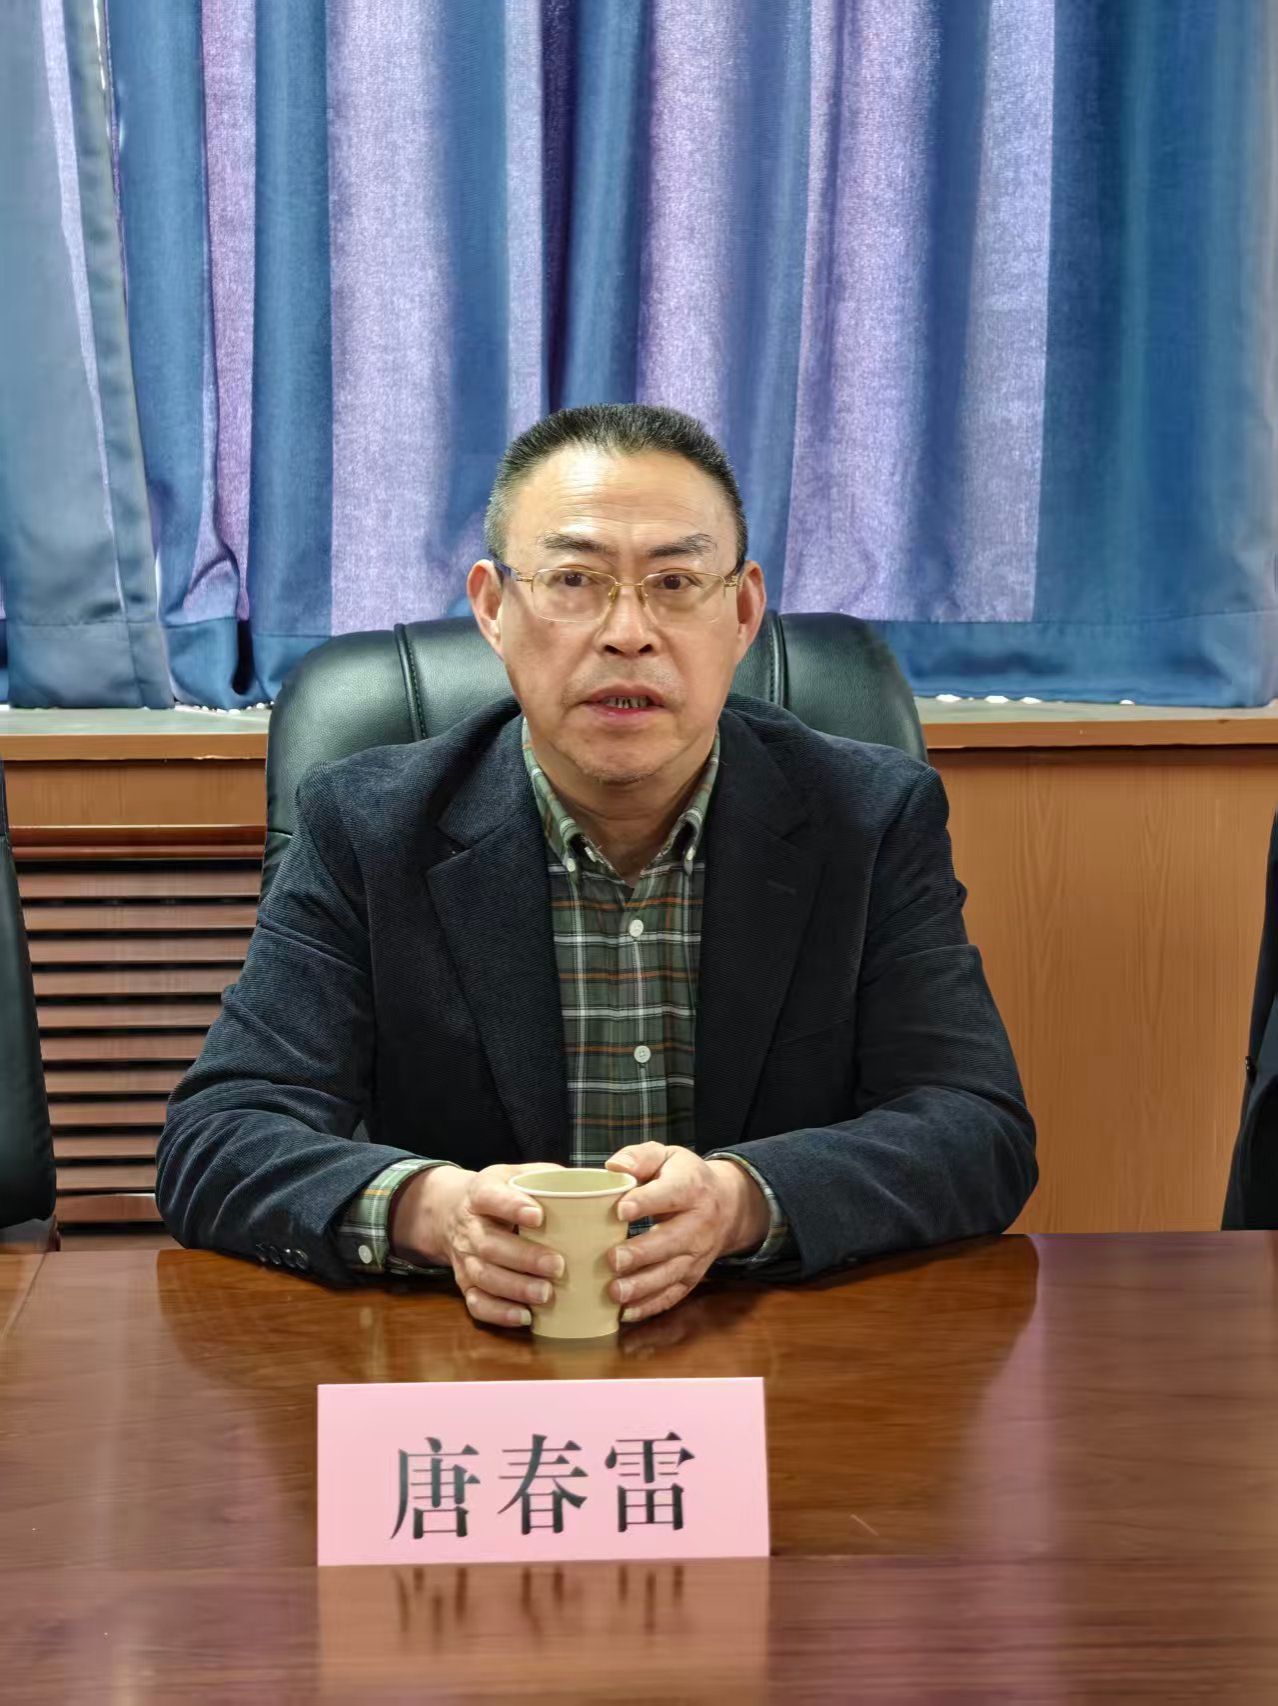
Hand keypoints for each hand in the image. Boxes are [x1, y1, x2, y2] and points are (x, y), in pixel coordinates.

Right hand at [389, 1163, 565, 1329]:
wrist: (451, 1211)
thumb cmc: (499, 1193)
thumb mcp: (515, 1173)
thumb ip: (547, 1177)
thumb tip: (592, 1188)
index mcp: (481, 1193)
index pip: (492, 1198)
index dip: (512, 1207)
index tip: (538, 1216)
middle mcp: (469, 1227)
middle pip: (490, 1245)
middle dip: (524, 1258)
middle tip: (557, 1265)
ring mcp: (465, 1258)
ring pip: (484, 1277)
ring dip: (515, 1289)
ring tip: (545, 1294)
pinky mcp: (465, 1283)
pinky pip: (476, 1303)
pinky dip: (499, 1313)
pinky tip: (525, 1316)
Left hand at [604, 1143, 769, 1324]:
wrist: (727, 1204)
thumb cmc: (683, 1177)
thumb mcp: (666, 1156)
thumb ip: (639, 1157)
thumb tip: (614, 1167)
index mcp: (691, 1188)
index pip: (670, 1195)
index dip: (645, 1202)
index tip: (619, 1210)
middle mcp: (699, 1224)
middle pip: (671, 1241)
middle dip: (642, 1253)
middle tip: (612, 1259)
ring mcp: (697, 1255)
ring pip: (671, 1274)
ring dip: (642, 1286)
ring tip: (614, 1292)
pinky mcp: (692, 1276)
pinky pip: (673, 1295)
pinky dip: (650, 1307)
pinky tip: (624, 1312)